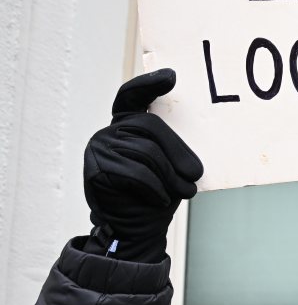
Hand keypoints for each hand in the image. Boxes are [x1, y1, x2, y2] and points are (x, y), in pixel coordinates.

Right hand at [83, 69, 203, 259]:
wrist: (138, 227)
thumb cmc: (160, 191)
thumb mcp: (172, 165)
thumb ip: (174, 147)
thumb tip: (193, 158)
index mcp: (129, 123)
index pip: (133, 95)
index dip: (149, 84)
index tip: (171, 77)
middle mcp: (111, 131)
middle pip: (150, 127)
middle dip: (178, 152)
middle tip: (196, 174)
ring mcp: (100, 148)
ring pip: (147, 153)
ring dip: (170, 176)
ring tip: (183, 191)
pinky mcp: (96, 169)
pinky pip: (136, 173)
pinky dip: (155, 188)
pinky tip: (160, 198)